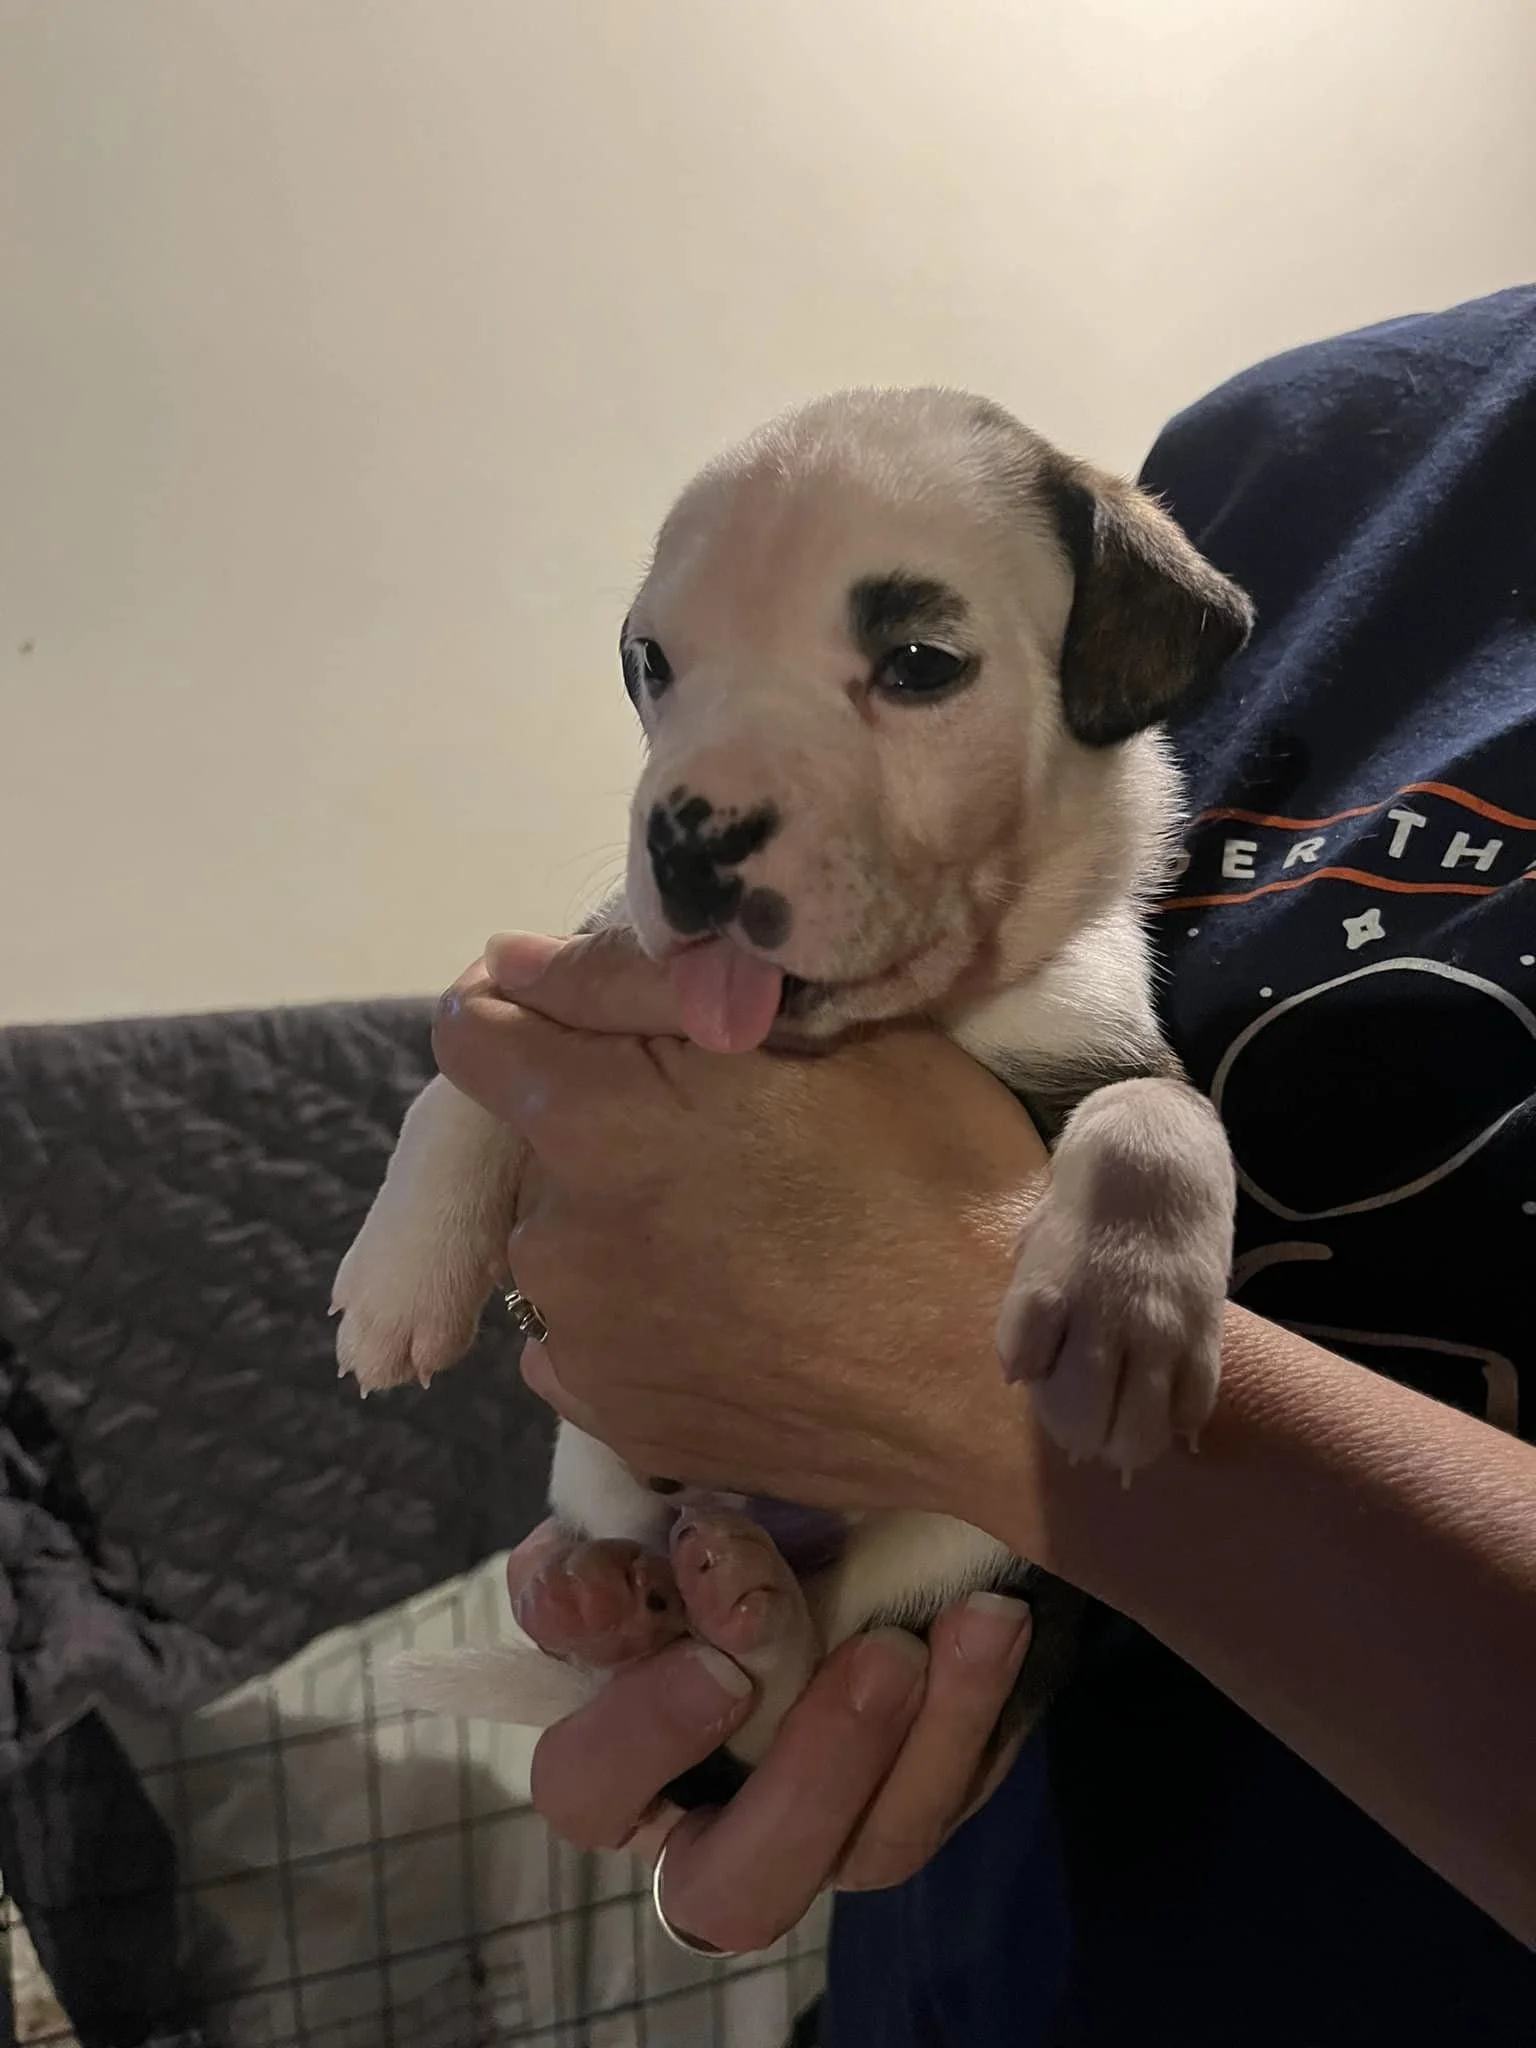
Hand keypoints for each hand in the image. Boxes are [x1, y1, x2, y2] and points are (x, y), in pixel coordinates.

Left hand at [433, 928, 1052, 1543]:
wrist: (1005, 1394)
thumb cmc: (940, 1187)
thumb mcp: (831, 1041)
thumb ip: (643, 990)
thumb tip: (508, 965)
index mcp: (596, 1125)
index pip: (471, 1032)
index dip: (528, 1006)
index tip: (603, 1018)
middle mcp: (555, 1242)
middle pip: (533, 1143)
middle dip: (603, 1123)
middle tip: (731, 1140)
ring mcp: (580, 1349)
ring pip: (564, 1247)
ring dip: (621, 1227)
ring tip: (746, 1241)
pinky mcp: (618, 1428)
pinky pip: (588, 1341)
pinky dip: (638, 1317)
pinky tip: (735, 1318)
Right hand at [508, 1520, 1033, 1950]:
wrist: (809, 1513)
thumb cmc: (684, 1525)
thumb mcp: (628, 1533)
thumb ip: (596, 1570)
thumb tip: (594, 1588)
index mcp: (608, 1764)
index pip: (587, 1786)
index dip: (645, 1734)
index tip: (719, 1657)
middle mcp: (709, 1833)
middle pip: (736, 1893)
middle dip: (811, 1781)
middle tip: (877, 1659)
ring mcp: (820, 1835)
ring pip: (870, 1850)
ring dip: (923, 1738)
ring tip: (974, 1623)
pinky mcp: (907, 1803)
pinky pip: (948, 1794)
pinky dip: (977, 1711)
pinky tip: (993, 1620)